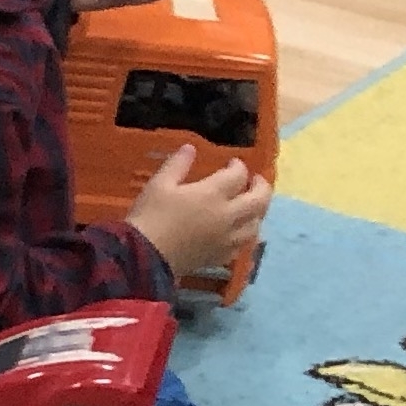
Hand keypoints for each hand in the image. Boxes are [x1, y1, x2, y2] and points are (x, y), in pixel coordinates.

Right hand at [124, 143, 271, 277]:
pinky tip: (236, 233)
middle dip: (262, 187)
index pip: (238, 175)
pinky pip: (241, 246)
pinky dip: (243, 236)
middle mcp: (227, 215)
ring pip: (255, 225)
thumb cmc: (150, 217)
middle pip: (259, 200)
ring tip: (249, 208)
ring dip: (257, 213)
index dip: (238, 166)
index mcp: (213, 193)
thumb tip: (190, 148)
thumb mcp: (158, 185)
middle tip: (255, 181)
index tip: (232, 163)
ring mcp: (226, 238)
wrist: (143, 257)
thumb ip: (177, 165)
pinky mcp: (219, 257)